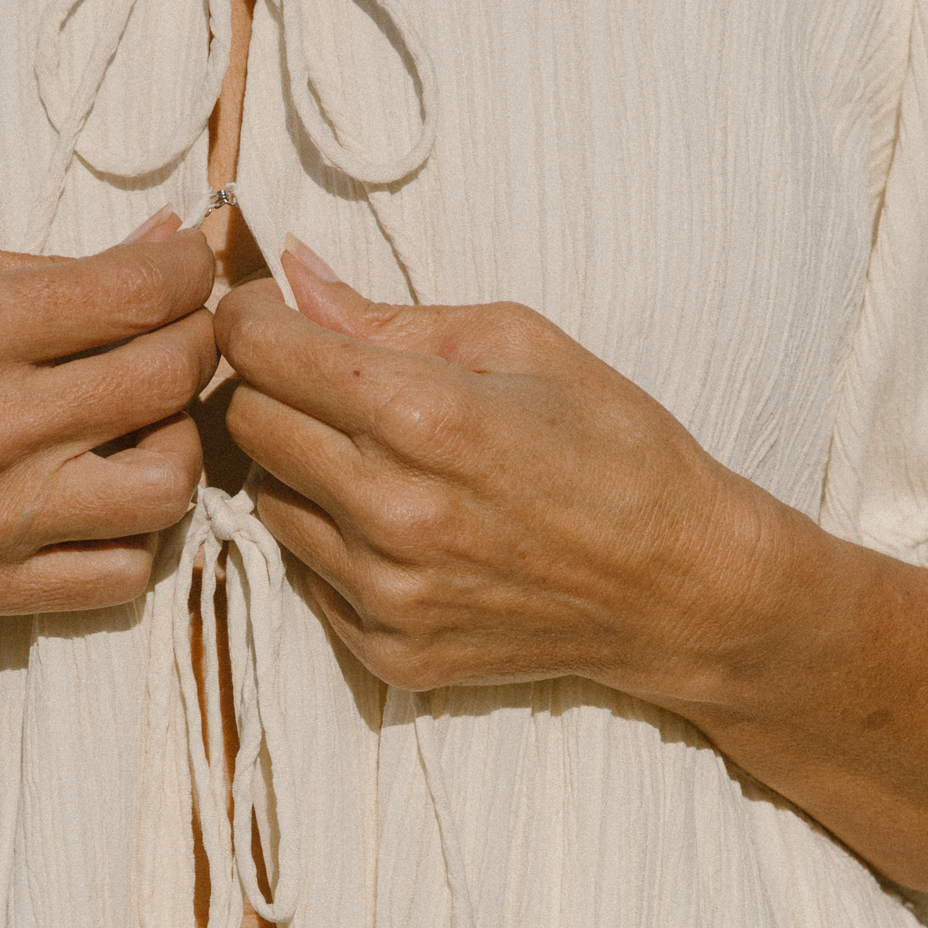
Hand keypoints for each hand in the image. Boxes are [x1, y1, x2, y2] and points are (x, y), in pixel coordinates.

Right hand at [0, 210, 217, 616]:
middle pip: (171, 378)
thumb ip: (48, 263)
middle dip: (197, 339)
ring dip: (180, 442)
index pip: (141, 292)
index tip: (185, 264)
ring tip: (144, 419)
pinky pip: (126, 572)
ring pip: (171, 485)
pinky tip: (111, 491)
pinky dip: (142, 532)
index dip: (188, 268)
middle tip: (174, 330)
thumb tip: (165, 236)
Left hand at [215, 244, 768, 701]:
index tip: (269, 311)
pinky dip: (333, 542)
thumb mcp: (521, 342)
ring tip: (373, 456)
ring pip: (266, 503)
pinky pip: (307, 576)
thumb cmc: (615, 446)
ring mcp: (386, 593)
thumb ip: (391, 314)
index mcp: (422, 415)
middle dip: (269, 387)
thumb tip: (295, 275)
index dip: (252, 317)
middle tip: (321, 379)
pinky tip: (399, 525)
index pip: (261, 350)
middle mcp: (390, 511)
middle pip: (246, 424)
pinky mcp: (390, 652)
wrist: (680, 585)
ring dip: (298, 469)